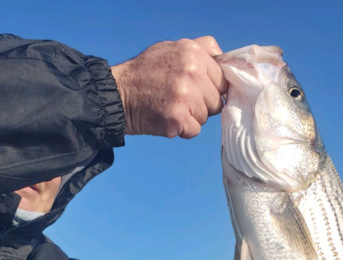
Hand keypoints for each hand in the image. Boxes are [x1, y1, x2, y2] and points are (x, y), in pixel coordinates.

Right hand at [111, 36, 227, 138]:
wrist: (118, 94)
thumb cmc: (145, 72)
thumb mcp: (172, 47)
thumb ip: (200, 49)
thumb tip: (224, 60)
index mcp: (193, 53)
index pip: (222, 79)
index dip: (210, 87)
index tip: (195, 88)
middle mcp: (192, 73)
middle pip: (217, 100)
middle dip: (202, 103)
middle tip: (179, 99)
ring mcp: (186, 97)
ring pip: (206, 116)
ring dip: (192, 116)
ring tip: (171, 107)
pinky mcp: (178, 119)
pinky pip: (194, 130)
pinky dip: (183, 129)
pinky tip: (168, 118)